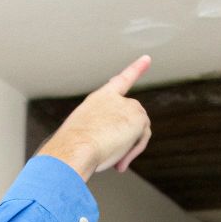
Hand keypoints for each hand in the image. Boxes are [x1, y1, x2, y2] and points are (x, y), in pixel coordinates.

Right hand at [37, 56, 153, 179]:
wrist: (74, 147)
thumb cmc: (73, 146)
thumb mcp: (84, 135)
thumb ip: (103, 133)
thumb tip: (116, 143)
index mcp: (99, 99)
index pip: (120, 81)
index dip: (136, 69)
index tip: (147, 59)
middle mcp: (115, 99)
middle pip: (132, 120)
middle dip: (126, 140)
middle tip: (112, 159)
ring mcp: (129, 106)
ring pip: (139, 132)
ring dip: (127, 149)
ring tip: (112, 161)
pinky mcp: (139, 118)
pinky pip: (142, 139)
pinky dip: (133, 151)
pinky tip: (120, 162)